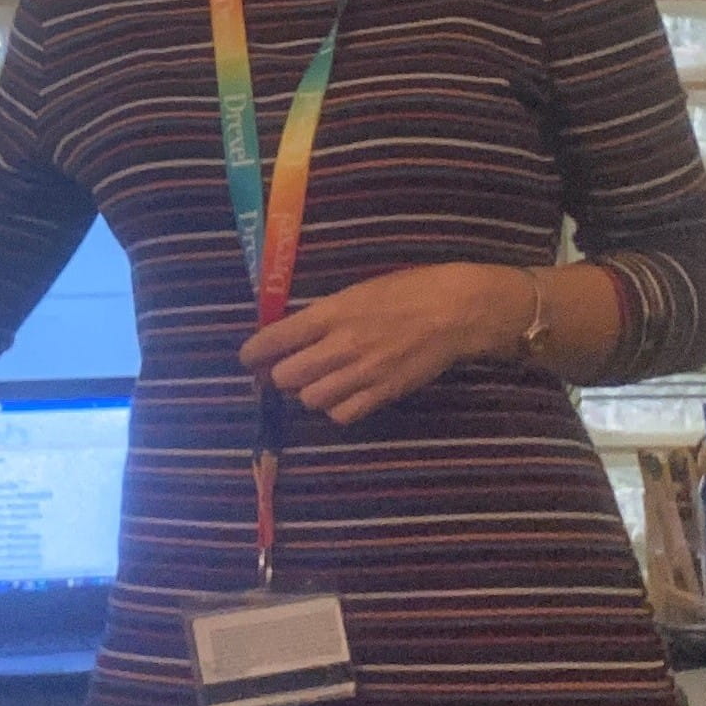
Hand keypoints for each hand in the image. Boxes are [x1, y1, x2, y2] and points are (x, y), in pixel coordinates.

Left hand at [241, 263, 532, 426]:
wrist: (456, 310)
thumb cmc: (408, 290)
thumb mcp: (358, 291)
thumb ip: (323, 314)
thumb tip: (290, 333)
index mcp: (331, 313)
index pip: (274, 339)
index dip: (253, 353)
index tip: (249, 358)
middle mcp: (341, 346)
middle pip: (286, 377)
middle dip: (280, 375)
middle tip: (286, 369)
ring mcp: (361, 373)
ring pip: (310, 399)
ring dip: (309, 392)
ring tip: (320, 380)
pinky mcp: (382, 394)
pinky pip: (341, 415)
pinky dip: (336, 409)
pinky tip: (344, 394)